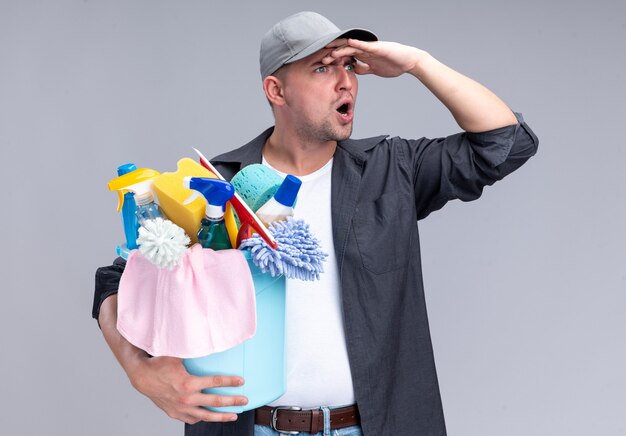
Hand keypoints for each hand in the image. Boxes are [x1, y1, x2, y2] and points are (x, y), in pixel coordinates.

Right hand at [129, 355, 247, 424]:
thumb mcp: (177, 353)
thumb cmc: (159, 364)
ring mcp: (181, 408)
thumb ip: (193, 348)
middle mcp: (186, 398)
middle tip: (244, 400)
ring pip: (206, 416)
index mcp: (188, 383)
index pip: (215, 382)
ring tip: (233, 415)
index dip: (230, 382)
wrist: (141, 377)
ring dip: (221, 416)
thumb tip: (207, 336)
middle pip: (215, 402)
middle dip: (232, 401)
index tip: (241, 381)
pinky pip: (192, 419)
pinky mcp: (175, 413)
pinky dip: (202, 418)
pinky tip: (209, 416)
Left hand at [322, 38, 423, 77]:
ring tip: (330, 54)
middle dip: (333, 54)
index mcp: (363, 55)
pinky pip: (366, 45)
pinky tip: (349, 42)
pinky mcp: (378, 48)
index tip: (324, 63)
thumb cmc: (393, 64)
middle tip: (321, 59)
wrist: (409, 61)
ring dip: (340, 50)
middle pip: (345, 50)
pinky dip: (357, 44)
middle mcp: (365, 50)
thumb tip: (353, 70)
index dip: (335, 58)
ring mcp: (371, 48)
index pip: (345, 55)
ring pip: (352, 48)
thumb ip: (363, 68)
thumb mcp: (374, 70)